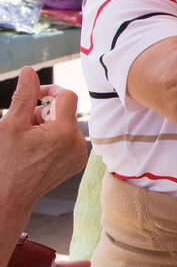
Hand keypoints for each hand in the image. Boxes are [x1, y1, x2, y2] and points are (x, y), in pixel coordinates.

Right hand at [0, 68, 87, 207]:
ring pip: (66, 124)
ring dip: (47, 125)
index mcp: (64, 131)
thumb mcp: (11, 124)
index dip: (49, 90)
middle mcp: (78, 142)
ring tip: (28, 140)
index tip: (33, 95)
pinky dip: (54, 138)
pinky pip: (68, 139)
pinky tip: (37, 150)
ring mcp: (79, 154)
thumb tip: (30, 71)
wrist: (10, 195)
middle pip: (64, 111)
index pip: (67, 95)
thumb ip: (23, 96)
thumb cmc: (6, 161)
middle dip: (43, 112)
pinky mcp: (77, 162)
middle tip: (23, 126)